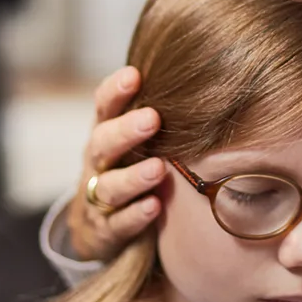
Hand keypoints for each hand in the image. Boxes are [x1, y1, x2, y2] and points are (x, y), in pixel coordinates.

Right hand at [66, 66, 165, 261]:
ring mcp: (98, 198)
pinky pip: (117, 224)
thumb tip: (203, 71)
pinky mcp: (105, 231)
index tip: (135, 75)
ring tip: (157, 169)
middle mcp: (98, 163)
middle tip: (152, 119)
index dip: (115, 91)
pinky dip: (135, 216)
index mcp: (105, 134)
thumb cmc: (128, 166)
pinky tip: (155, 207)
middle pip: (102, 144)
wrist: (98, 225)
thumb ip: (153, 111)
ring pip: (109, 186)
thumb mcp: (133, 138)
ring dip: (133, 177)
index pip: (103, 107)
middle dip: (125, 131)